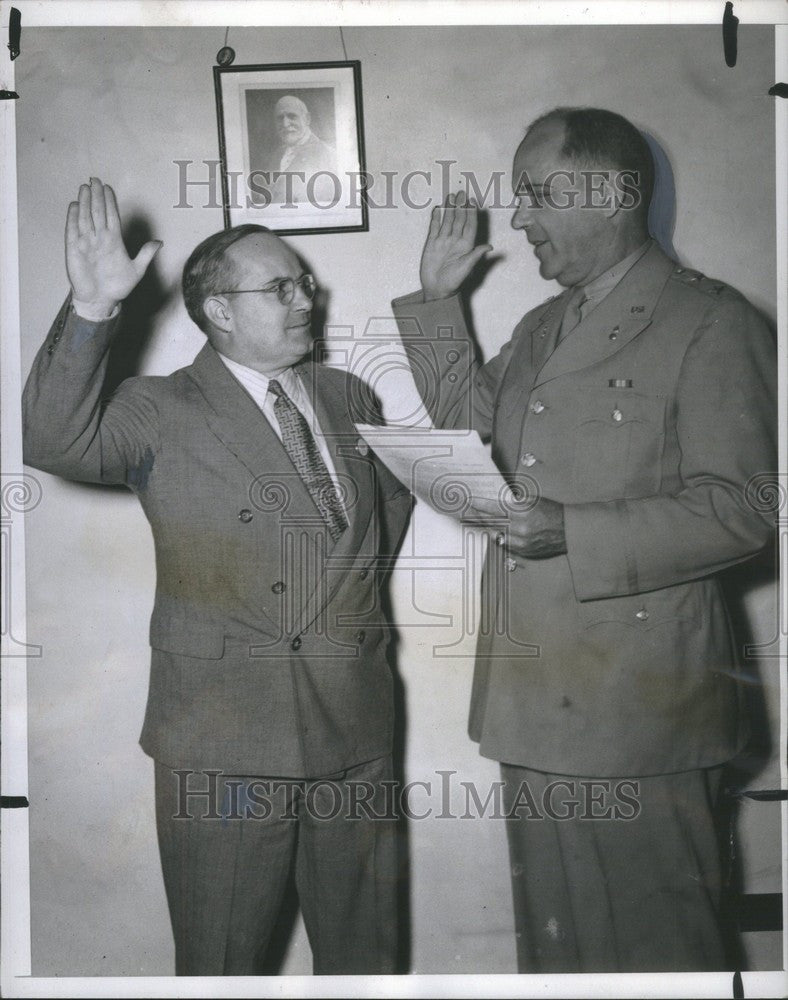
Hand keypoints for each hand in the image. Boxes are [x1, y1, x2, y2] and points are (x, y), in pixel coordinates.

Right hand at [65, 177, 161, 312]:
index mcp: (114, 240)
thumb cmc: (117, 287)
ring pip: (86, 217)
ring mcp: (87, 242)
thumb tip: (159, 242)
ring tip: (86, 187)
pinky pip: (73, 230)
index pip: (111, 216)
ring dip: (86, 202)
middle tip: (95, 180)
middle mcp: (100, 238)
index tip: (108, 188)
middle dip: (97, 196)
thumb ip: (146, 254)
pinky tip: (75, 205)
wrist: (100, 300)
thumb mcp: (137, 270)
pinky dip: (73, 217)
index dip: (110, 201)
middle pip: (98, 212)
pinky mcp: (74, 249)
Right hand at [420, 191, 491, 300]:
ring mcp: (443, 242)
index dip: (471, 213)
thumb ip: (476, 255)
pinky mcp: (431, 244)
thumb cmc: (453, 282)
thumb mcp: (466, 268)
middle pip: (458, 220)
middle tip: (461, 193)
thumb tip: (490, 247)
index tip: (471, 202)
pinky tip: (437, 209)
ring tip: (451, 196)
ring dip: (449, 209)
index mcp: (465, 246)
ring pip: (447, 221)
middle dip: (460, 206)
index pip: (469, 226)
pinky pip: (434, 228)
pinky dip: (436, 218)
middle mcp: (455, 242)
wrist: (436, 290)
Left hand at [469, 494, 566, 558]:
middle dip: (477, 516)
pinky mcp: (524, 551)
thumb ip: (513, 503)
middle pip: (491, 522)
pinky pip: (505, 544)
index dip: (479, 505)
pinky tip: (492, 532)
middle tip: (465, 513)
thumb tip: (496, 502)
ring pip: (496, 535)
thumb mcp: (532, 500)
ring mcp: (521, 542)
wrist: (569, 530)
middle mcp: (519, 528)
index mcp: (521, 512)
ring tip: (474, 522)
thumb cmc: (552, 511)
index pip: (493, 508)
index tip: (469, 502)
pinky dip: (498, 537)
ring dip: (485, 528)